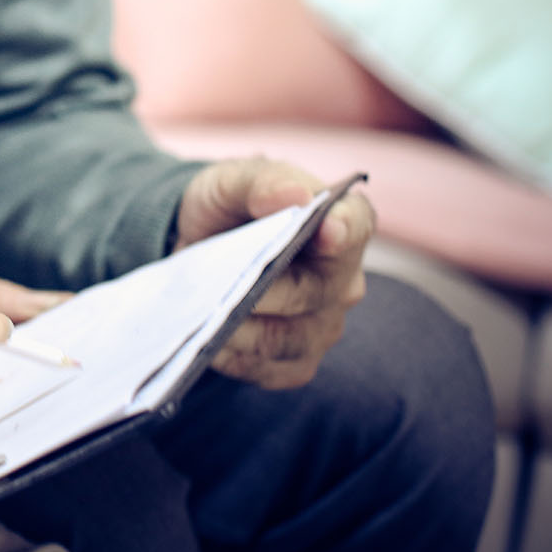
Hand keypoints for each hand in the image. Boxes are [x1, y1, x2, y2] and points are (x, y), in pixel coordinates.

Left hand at [174, 157, 374, 388]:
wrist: (195, 246)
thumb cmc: (226, 207)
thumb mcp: (231, 181)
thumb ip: (262, 182)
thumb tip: (296, 196)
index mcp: (338, 223)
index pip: (356, 224)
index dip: (344, 229)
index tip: (326, 230)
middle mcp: (342, 280)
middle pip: (317, 292)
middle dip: (268, 290)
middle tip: (226, 287)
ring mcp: (322, 324)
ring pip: (291, 338)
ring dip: (245, 331)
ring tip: (207, 319)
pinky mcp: (294, 360)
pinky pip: (271, 369)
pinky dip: (236, 358)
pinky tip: (209, 345)